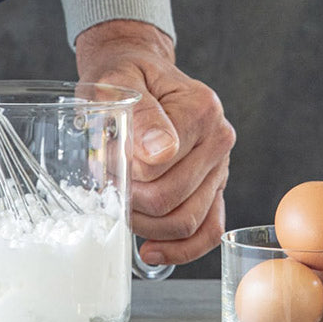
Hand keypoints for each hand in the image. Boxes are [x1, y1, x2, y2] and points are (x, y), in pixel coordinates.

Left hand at [75, 19, 234, 266]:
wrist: (136, 70)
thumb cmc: (125, 75)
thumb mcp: (119, 79)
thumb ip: (138, 112)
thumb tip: (157, 152)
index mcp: (201, 108)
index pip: (157, 163)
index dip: (121, 168)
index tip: (102, 155)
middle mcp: (219, 138)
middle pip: (170, 197)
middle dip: (129, 197)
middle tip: (105, 179)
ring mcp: (219, 166)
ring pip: (186, 220)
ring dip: (144, 223)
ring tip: (120, 203)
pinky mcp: (213, 188)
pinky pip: (207, 230)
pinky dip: (179, 248)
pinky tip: (150, 251)